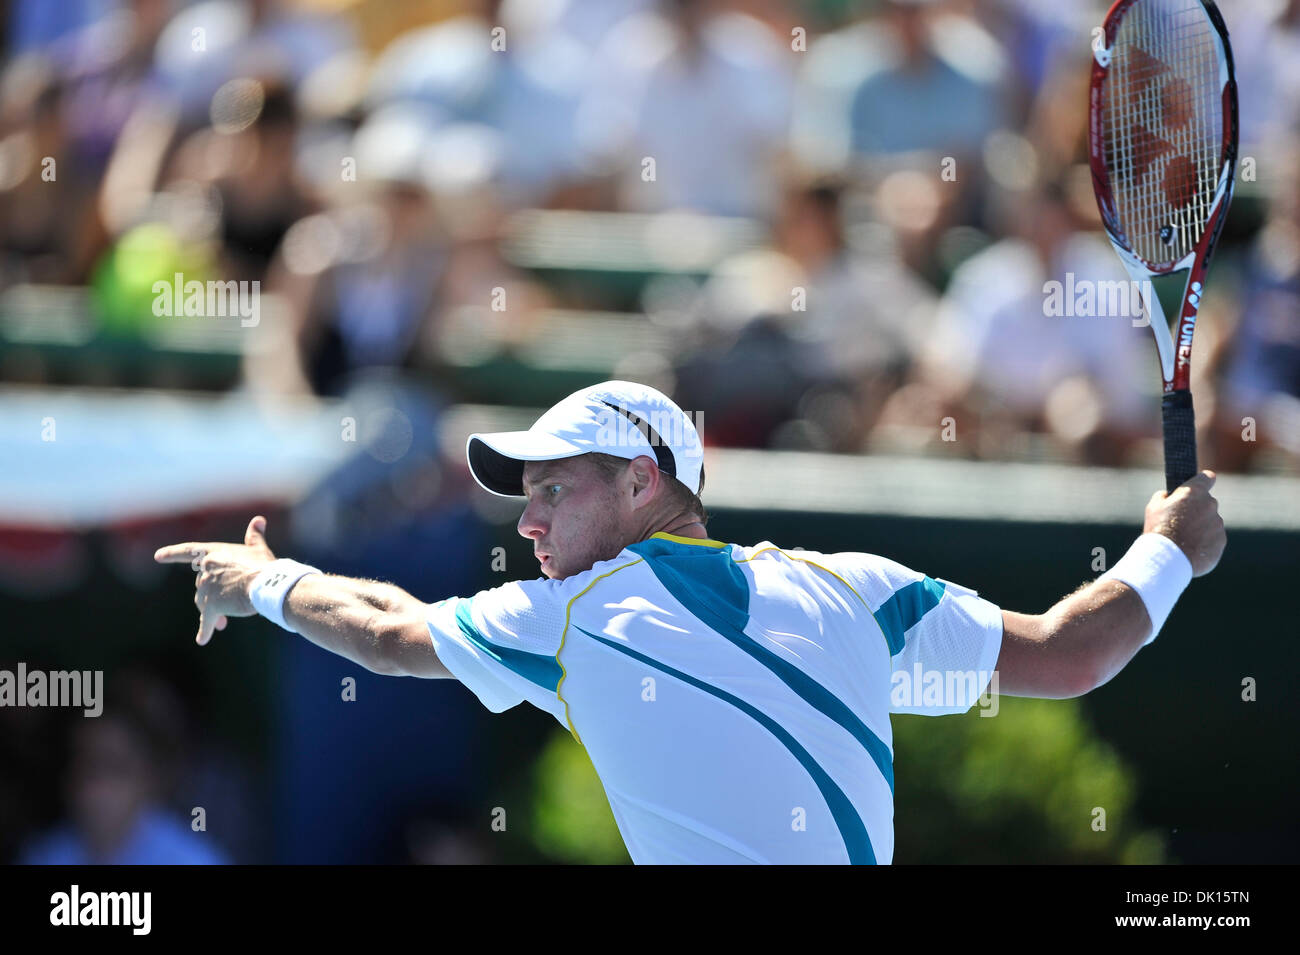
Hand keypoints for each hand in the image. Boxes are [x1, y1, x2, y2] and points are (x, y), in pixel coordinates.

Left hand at [154, 515, 276, 644]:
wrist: (266, 584)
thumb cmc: (264, 565)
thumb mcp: (258, 549)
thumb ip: (254, 536)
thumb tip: (259, 520)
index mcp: (213, 553)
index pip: (188, 551)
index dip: (172, 553)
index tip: (157, 556)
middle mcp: (205, 570)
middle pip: (202, 585)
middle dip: (213, 595)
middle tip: (228, 602)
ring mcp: (206, 589)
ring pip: (204, 602)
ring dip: (213, 611)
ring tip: (224, 621)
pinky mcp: (211, 607)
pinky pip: (206, 621)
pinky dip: (205, 630)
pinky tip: (202, 639)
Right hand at [1142, 470, 1225, 576]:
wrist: (1168, 559)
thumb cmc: (1158, 530)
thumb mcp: (1154, 507)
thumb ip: (1165, 496)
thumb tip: (1169, 496)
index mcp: (1194, 492)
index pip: (1207, 478)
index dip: (1204, 480)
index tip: (1204, 482)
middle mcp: (1210, 505)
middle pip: (1207, 503)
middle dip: (1197, 509)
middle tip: (1181, 522)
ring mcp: (1217, 523)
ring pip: (1210, 522)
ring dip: (1201, 527)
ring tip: (1183, 540)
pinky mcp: (1221, 541)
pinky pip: (1213, 539)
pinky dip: (1204, 543)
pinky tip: (1190, 549)